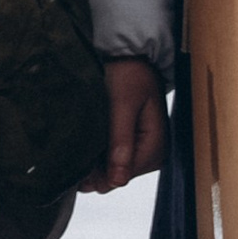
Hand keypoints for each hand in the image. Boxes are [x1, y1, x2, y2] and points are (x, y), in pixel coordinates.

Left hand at [79, 57, 166, 192]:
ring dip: (96, 162)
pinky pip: (114, 161)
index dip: (98, 173)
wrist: (130, 57)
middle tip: (82, 144)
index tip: (80, 160)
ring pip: (114, 171)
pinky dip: (99, 156)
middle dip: (96, 167)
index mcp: (157, 143)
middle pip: (118, 177)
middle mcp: (156, 150)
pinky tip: (92, 142)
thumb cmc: (128, 74)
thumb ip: (120, 143)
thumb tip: (118, 181)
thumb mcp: (122, 106)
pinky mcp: (136, 143)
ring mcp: (145, 148)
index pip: (123, 177)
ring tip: (85, 140)